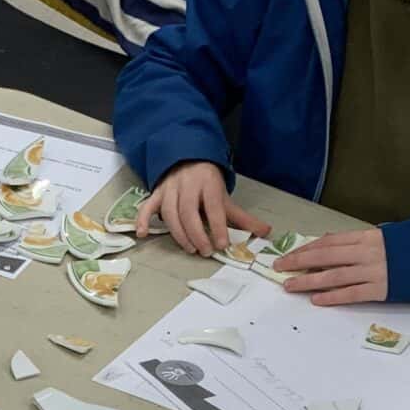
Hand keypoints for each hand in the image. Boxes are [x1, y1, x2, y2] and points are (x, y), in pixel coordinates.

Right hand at [136, 160, 267, 256]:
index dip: (217, 227)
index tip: (222, 244)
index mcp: (208, 183)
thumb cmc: (207, 182)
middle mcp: (187, 185)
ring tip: (190, 248)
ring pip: (170, 213)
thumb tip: (266, 232)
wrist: (188, 158)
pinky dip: (143, 220)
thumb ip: (243, 217)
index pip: (213, 207)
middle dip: (197, 234)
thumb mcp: (225, 197)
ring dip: (179, 234)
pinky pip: (146, 206)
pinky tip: (143, 234)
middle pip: (189, 213)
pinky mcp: (156, 193)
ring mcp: (169, 189)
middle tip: (206, 250)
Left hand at [276, 227, 387, 305]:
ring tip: (290, 285)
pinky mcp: (380, 289)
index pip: (328, 242)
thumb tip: (326, 239)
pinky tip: (316, 299)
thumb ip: (354, 240)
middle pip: (325, 256)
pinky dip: (332, 297)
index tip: (288, 255)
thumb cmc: (405, 248)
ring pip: (333, 276)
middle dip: (298, 262)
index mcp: (365, 237)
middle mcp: (365, 252)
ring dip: (308, 282)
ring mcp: (372, 271)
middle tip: (279, 267)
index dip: (305, 248)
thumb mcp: (381, 236)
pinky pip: (351, 293)